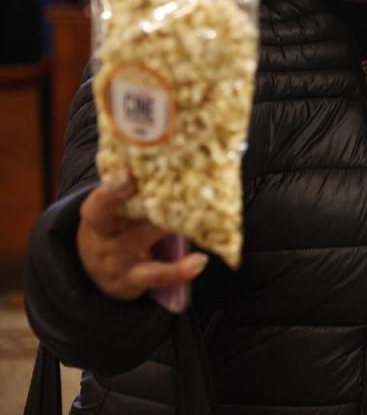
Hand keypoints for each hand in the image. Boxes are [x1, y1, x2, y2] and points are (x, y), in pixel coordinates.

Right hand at [77, 175, 207, 301]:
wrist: (98, 273)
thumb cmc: (118, 228)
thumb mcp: (117, 211)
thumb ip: (136, 189)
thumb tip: (172, 155)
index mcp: (96, 215)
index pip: (97, 203)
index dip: (110, 191)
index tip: (127, 176)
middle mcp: (101, 238)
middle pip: (109, 219)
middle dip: (134, 203)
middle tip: (166, 190)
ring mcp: (115, 261)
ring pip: (139, 241)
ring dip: (165, 227)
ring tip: (193, 218)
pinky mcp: (132, 280)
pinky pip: (156, 275)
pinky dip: (179, 270)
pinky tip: (200, 261)